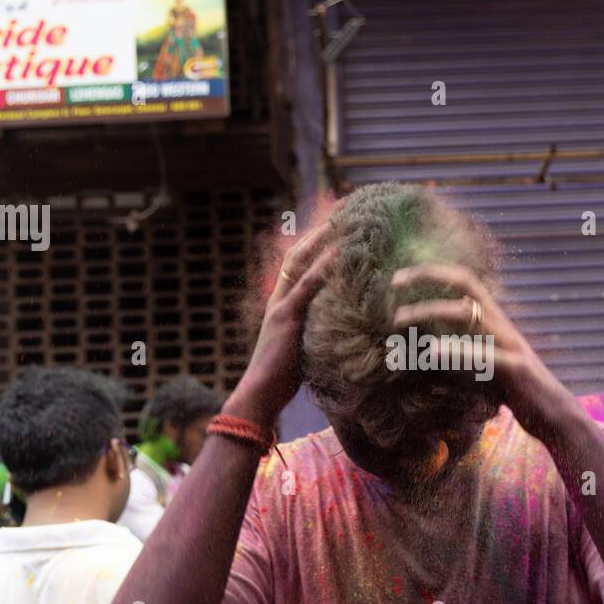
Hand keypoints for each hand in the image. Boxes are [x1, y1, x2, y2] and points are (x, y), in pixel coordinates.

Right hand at [227, 223, 338, 427]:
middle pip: (298, 253)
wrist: (259, 394)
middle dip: (320, 230)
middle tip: (344, 209)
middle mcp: (279, 298)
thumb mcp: (304, 347)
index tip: (338, 224)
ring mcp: (281, 306)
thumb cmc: (283, 379)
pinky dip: (322, 268)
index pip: (299, 263)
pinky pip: (306, 287)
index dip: (316, 242)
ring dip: (322, 239)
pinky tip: (339, 253)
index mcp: (282, 303)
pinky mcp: (285, 318)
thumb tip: (344, 328)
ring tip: (344, 220)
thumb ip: (317, 330)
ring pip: (300, 262)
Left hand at [391, 263, 577, 440]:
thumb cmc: (516, 392)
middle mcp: (503, 326)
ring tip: (399, 318)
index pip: (467, 282)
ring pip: (470, 315)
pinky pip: (484, 355)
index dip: (435, 273)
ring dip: (431, 311)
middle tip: (394, 283)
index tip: (400, 278)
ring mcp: (511, 345)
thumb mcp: (486, 364)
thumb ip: (464, 350)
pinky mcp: (517, 370)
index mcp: (496, 322)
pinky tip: (431, 352)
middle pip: (468, 285)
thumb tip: (428, 348)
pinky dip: (456, 351)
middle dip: (430, 276)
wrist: (556, 416)